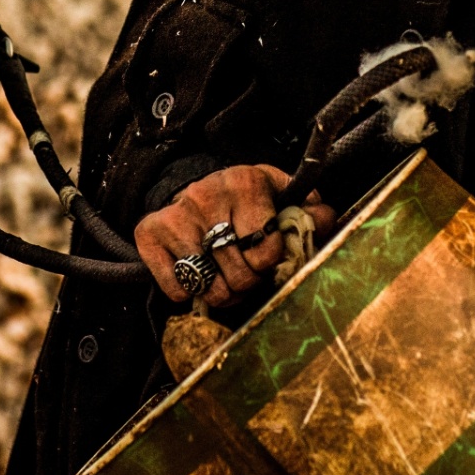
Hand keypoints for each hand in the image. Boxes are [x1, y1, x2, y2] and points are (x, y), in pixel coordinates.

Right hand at [135, 164, 337, 306]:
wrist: (191, 184)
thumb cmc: (244, 198)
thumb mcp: (279, 194)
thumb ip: (306, 210)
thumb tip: (325, 218)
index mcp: (245, 182)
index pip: (267, 249)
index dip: (271, 262)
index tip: (266, 256)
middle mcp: (206, 195)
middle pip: (239, 274)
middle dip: (247, 282)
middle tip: (244, 271)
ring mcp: (175, 216)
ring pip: (209, 287)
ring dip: (221, 292)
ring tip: (224, 276)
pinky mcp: (149, 233)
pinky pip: (177, 289)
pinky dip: (189, 292)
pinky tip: (195, 273)